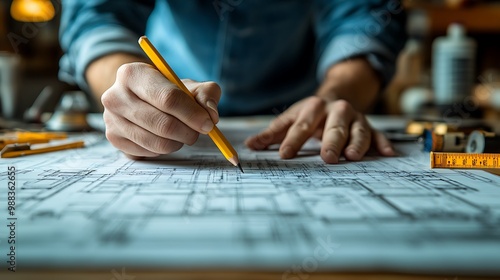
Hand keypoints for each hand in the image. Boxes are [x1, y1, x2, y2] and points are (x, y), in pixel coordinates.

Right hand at [101, 62, 220, 158]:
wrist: (139, 97)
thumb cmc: (168, 90)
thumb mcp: (189, 85)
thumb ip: (206, 94)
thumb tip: (211, 115)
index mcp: (133, 74)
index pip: (168, 98)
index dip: (192, 113)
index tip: (208, 123)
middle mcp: (115, 96)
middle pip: (163, 123)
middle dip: (188, 131)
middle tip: (199, 131)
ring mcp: (111, 119)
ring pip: (157, 142)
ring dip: (178, 142)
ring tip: (183, 133)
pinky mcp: (114, 139)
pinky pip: (148, 152)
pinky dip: (164, 149)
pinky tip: (166, 138)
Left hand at [245, 96, 394, 162]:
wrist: (336, 98)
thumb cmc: (309, 115)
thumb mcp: (290, 120)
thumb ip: (272, 134)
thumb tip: (250, 145)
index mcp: (313, 108)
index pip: (301, 126)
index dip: (293, 141)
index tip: (284, 156)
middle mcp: (336, 111)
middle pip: (333, 127)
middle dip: (330, 142)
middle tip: (327, 158)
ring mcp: (355, 118)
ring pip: (358, 130)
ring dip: (357, 143)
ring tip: (353, 156)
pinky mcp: (369, 126)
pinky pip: (378, 135)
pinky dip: (383, 144)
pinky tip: (388, 154)